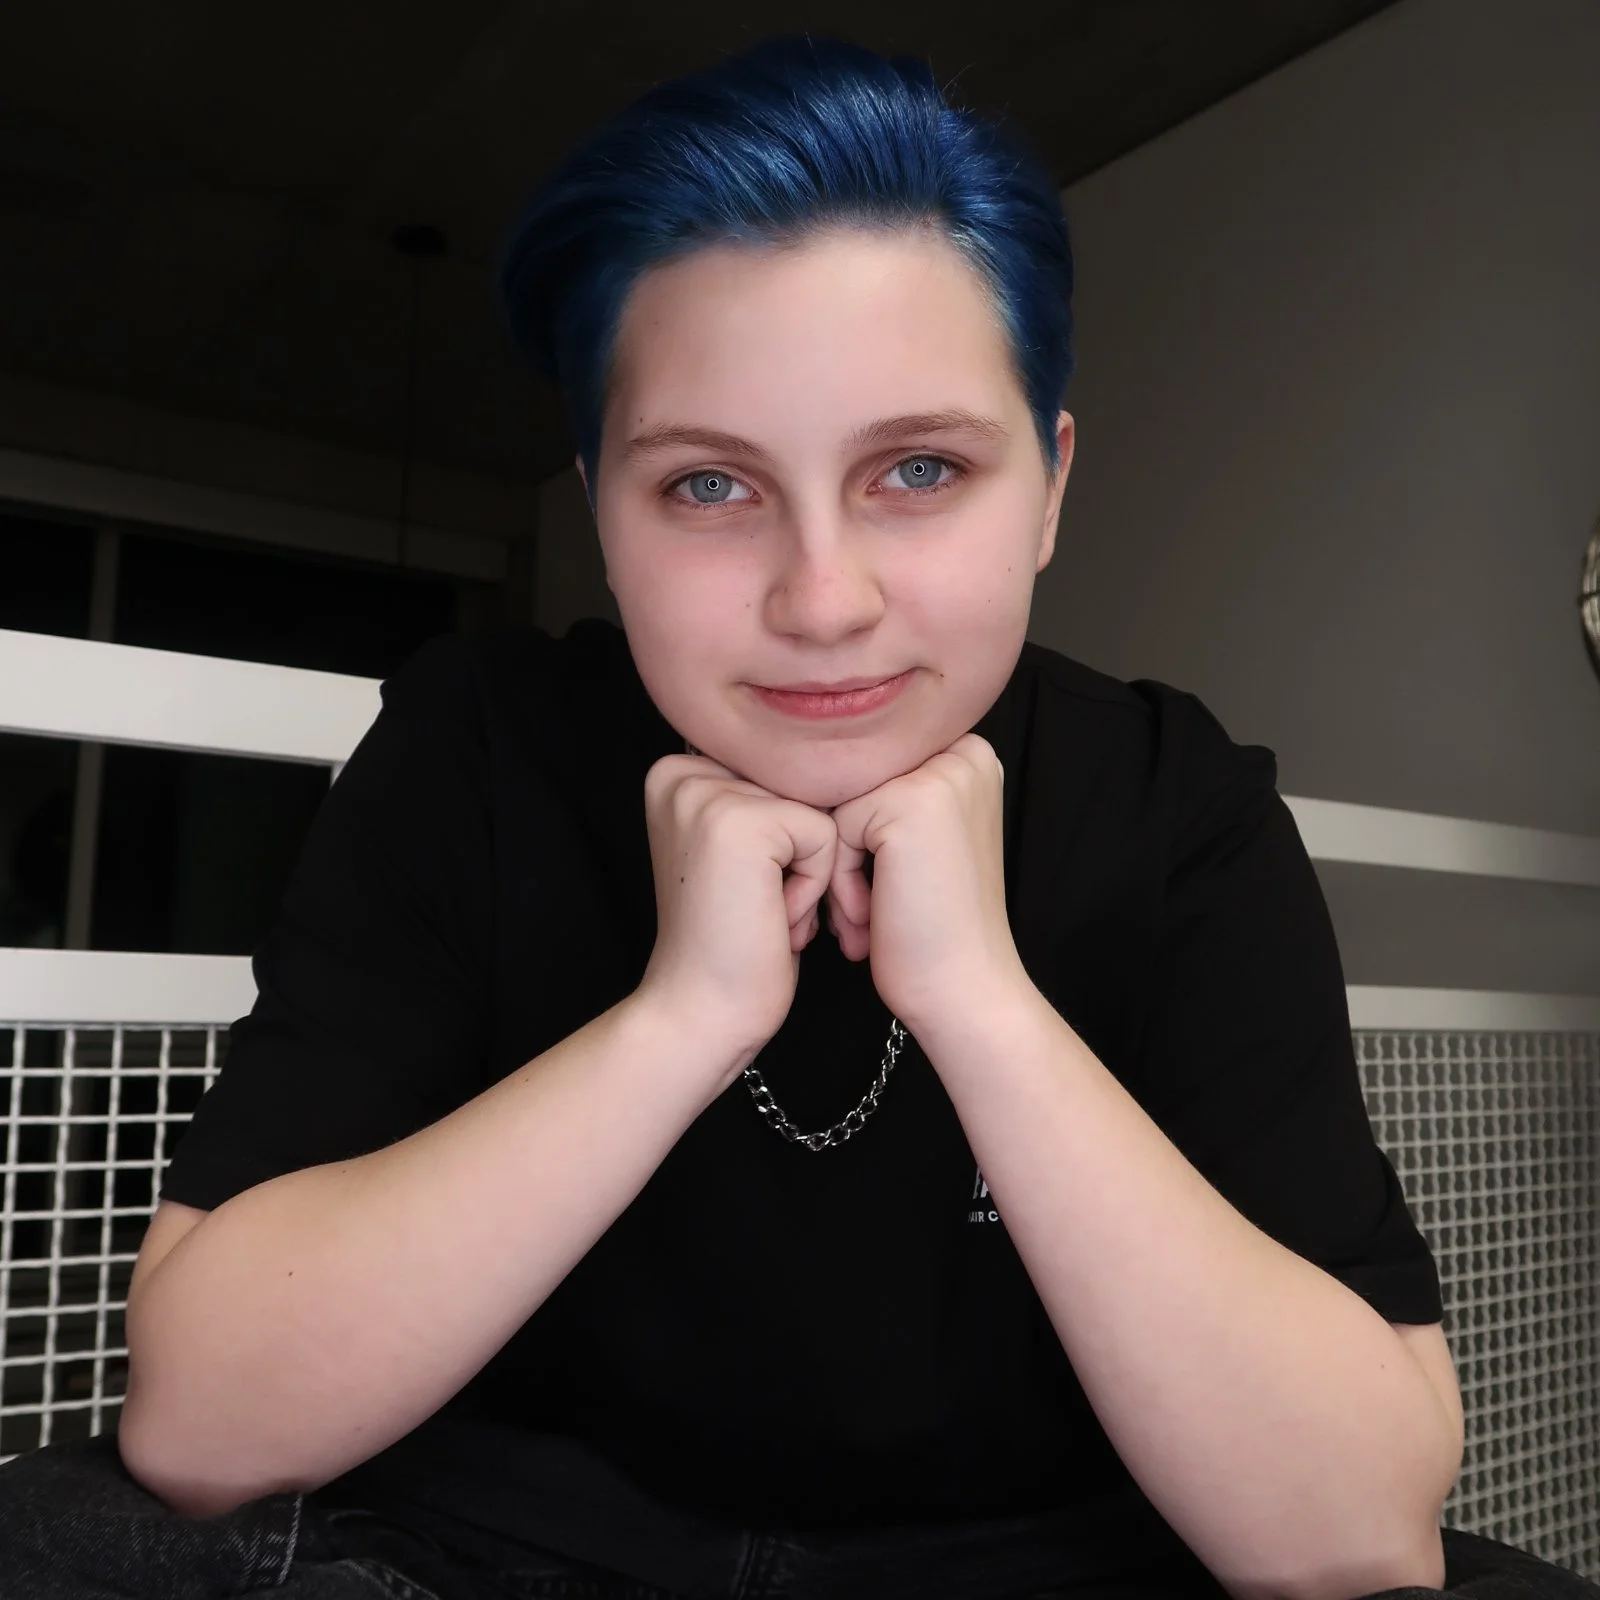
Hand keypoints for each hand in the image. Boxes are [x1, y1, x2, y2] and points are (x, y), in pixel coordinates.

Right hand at [635, 751, 837, 1081]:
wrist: (701, 1013)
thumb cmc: (733, 945)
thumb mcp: (741, 855)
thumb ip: (763, 800)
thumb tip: (828, 763)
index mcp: (676, 772)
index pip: (784, 777)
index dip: (787, 843)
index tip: (749, 891)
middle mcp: (681, 772)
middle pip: (802, 789)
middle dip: (800, 858)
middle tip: (758, 908)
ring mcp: (706, 794)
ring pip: (818, 812)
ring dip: (809, 874)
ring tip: (766, 913)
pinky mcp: (739, 822)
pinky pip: (825, 836)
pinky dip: (814, 888)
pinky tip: (773, 919)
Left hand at [826, 732, 1028, 1034]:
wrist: (964, 990)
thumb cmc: (936, 931)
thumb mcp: (920, 843)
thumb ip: (888, 797)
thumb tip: (813, 773)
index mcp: (968, 758)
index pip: (871, 775)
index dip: (863, 838)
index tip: (885, 890)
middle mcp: (963, 754)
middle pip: (854, 788)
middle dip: (850, 854)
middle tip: (868, 911)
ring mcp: (940, 775)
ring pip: (841, 808)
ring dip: (841, 870)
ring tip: (866, 918)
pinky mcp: (910, 803)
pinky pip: (835, 829)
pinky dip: (840, 880)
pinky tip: (870, 918)